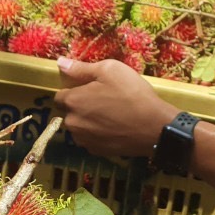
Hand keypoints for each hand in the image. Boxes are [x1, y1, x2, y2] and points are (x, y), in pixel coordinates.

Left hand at [53, 57, 177, 160]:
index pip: (60, 96)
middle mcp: (72, 123)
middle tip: (104, 100)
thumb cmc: (132, 94)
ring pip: (80, 128)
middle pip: (69, 113)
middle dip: (81, 107)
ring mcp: (84, 140)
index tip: (91, 89)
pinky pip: (91, 140)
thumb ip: (81, 68)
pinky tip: (114, 128)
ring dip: (88, 122)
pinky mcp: (96, 152)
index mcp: (72, 101)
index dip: (74, 90)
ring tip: (111, 116)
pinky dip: (98, 134)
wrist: (154, 126)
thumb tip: (60, 63)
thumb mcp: (110, 70)